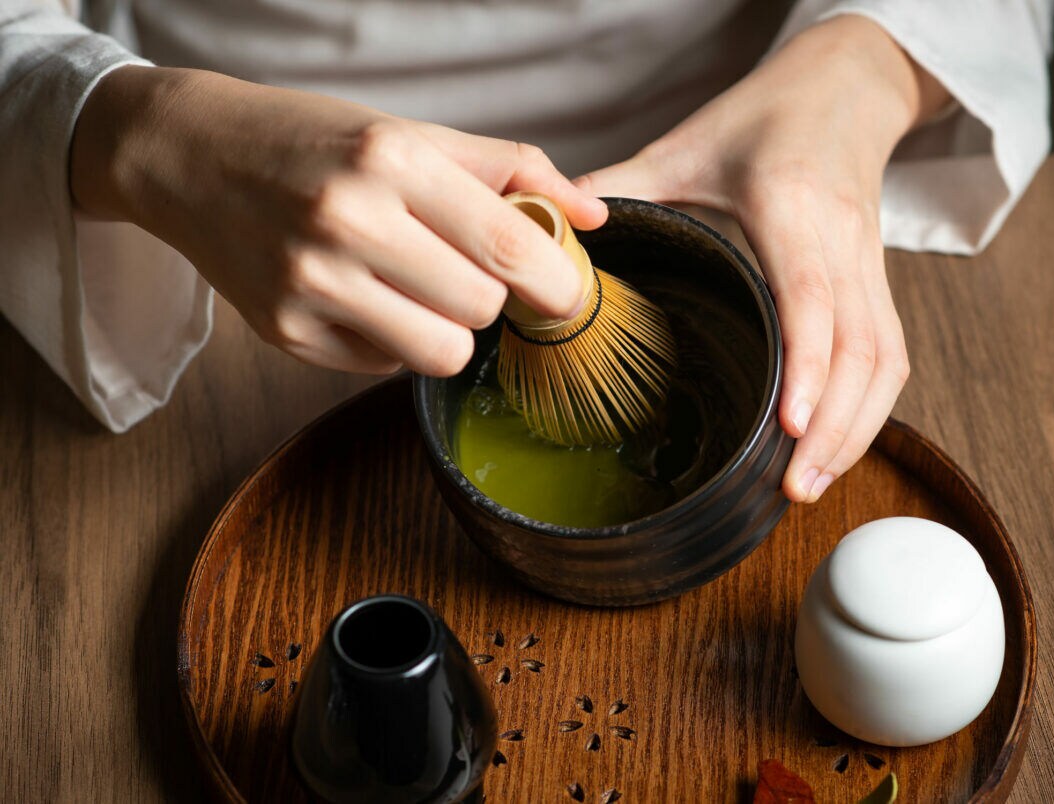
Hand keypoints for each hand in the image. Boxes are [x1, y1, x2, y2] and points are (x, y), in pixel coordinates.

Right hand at [71, 66, 606, 375]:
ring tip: (420, 290)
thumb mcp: (411, 134)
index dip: (554, 280)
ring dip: (449, 330)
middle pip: (482, 308)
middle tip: (464, 271)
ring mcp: (310, 285)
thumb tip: (592, 217)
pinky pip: (387, 367)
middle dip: (490, 296)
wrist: (190, 157)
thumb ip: (511, 170)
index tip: (567, 292)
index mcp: (390, 161)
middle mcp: (347, 222)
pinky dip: (392, 341)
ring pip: (442, 353)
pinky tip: (364, 298)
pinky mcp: (285, 334)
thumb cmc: (313, 143)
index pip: (505, 243)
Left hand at [579, 15, 947, 501]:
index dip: (807, 364)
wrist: (846, 85)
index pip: (810, 294)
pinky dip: (869, 409)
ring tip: (811, 484)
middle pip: (861, 347)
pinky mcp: (880, 281)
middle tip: (794, 488)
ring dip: (859, 429)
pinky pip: (890, 355)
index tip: (789, 427)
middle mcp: (841, 239)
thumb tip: (554, 238)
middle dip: (836, 427)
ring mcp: (869, 263)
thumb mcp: (685, 143)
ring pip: (886, 360)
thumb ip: (620, 187)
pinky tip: (836, 446)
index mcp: (790, 203)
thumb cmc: (766, 114)